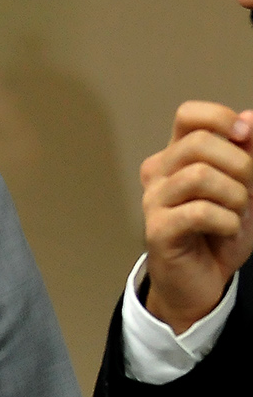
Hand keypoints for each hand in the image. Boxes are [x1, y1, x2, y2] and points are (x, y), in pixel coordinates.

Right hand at [140, 101, 252, 332]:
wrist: (204, 280)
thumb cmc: (221, 231)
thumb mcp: (247, 185)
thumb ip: (250, 152)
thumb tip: (250, 117)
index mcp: (178, 155)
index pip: (188, 115)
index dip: (221, 118)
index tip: (246, 137)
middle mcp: (159, 173)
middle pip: (198, 143)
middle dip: (240, 164)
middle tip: (248, 190)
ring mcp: (153, 201)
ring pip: (199, 176)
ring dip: (235, 196)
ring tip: (237, 213)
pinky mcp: (157, 230)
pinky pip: (198, 212)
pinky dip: (227, 221)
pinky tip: (227, 231)